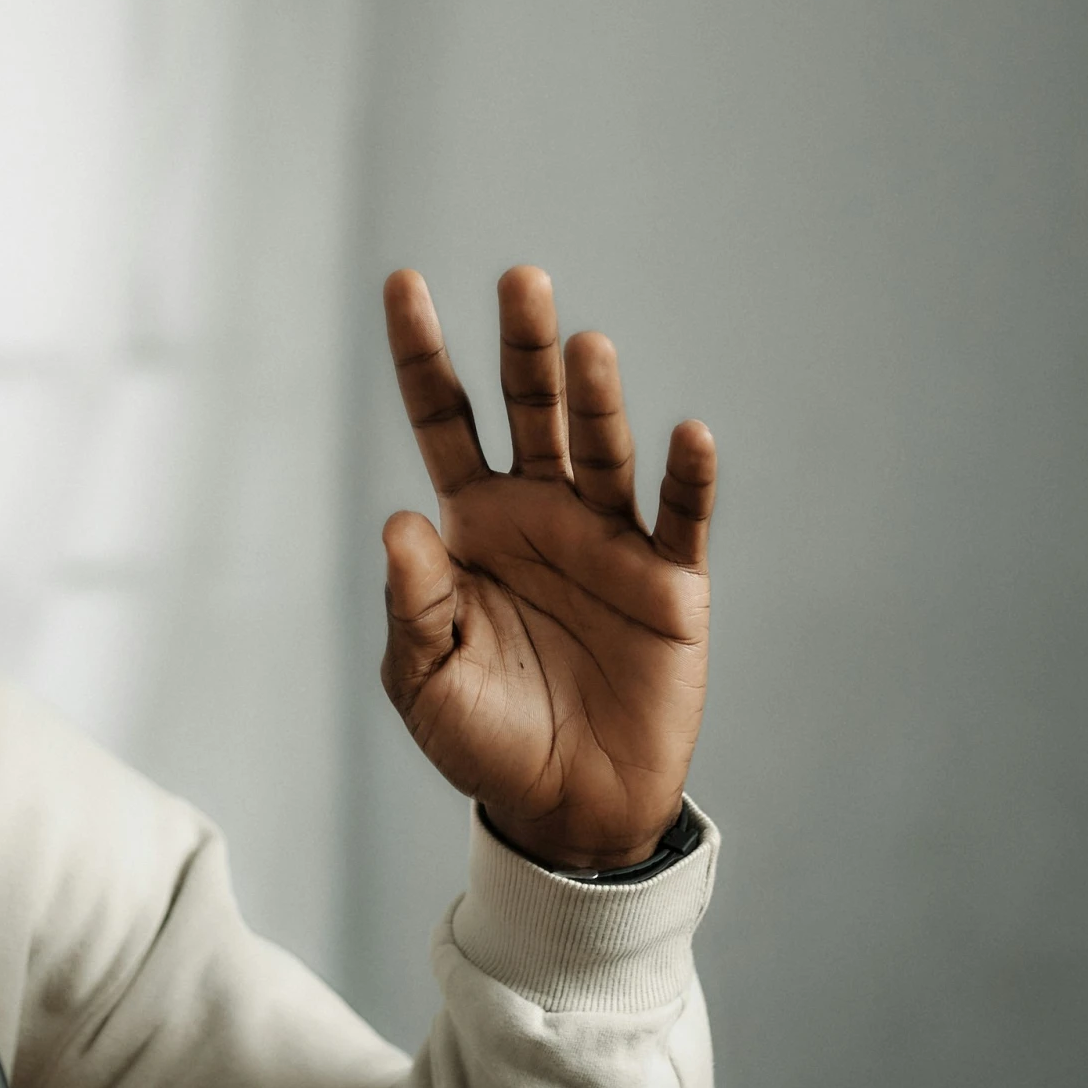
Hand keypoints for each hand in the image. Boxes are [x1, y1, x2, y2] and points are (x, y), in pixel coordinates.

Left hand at [379, 266, 715, 871]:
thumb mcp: (425, 678)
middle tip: (520, 279)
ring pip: (602, 449)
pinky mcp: (668, 584)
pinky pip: (680, 519)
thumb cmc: (485, 738)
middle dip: (524, 347)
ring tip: (586, 348)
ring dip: (597, 399)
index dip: (423, 353)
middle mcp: (541, 511)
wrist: (569, 808)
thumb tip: (399, 520)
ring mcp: (608, 540)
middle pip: (530, 410)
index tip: (402, 282)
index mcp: (472, 521)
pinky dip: (687, 477)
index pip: (444, 417)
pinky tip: (688, 434)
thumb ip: (412, 601)